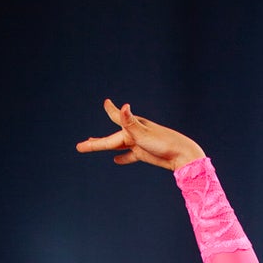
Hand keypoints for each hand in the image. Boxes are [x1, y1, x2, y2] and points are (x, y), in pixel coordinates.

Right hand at [75, 100, 203, 169]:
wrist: (182, 156)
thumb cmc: (164, 143)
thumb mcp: (144, 133)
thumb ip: (131, 122)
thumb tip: (124, 107)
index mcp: (132, 127)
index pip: (116, 118)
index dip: (110, 110)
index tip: (106, 102)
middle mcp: (134, 133)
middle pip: (110, 139)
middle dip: (95, 142)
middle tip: (80, 146)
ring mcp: (138, 144)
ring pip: (117, 145)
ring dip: (106, 145)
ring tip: (93, 144)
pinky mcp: (144, 154)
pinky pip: (130, 156)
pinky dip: (123, 158)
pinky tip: (116, 160)